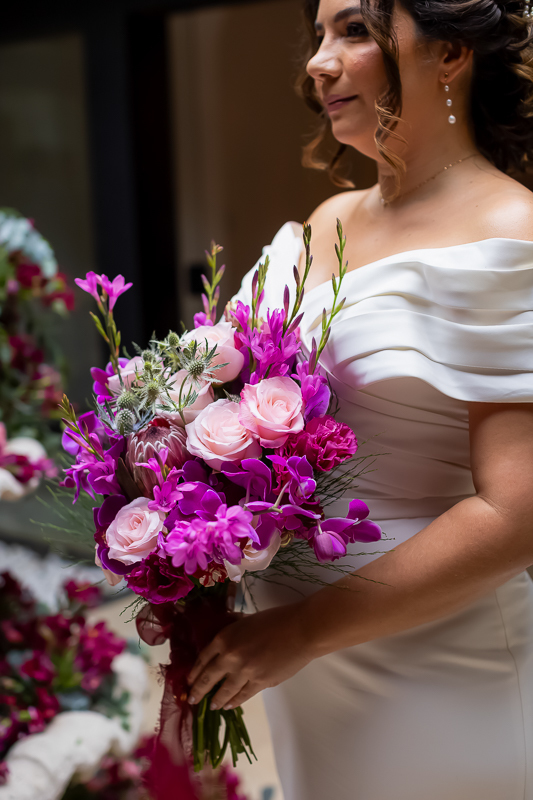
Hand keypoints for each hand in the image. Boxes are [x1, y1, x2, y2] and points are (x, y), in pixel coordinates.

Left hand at [187, 602, 312, 710]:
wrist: (300, 630)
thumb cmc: (276, 619)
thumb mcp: (247, 620)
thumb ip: (232, 630)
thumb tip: (224, 637)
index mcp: (225, 638)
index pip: (203, 658)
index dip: (194, 672)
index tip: (189, 680)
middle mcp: (230, 657)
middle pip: (208, 678)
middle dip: (198, 691)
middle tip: (192, 699)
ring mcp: (245, 672)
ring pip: (224, 691)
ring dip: (216, 700)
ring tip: (212, 706)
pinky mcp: (260, 683)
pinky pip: (242, 696)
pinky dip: (235, 702)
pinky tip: (230, 705)